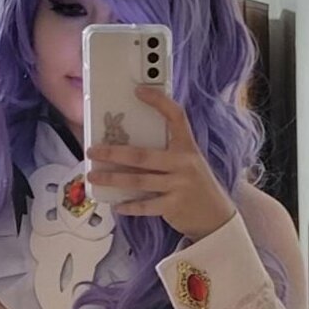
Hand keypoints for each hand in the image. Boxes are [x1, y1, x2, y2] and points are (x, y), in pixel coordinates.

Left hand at [87, 84, 237, 240]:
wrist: (216, 217)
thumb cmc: (196, 185)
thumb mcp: (189, 162)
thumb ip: (168, 153)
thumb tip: (130, 147)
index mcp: (188, 146)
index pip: (176, 116)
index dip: (158, 101)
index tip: (138, 91)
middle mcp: (184, 163)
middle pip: (142, 155)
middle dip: (113, 154)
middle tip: (92, 151)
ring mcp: (179, 185)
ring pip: (139, 180)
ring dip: (113, 179)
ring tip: (94, 176)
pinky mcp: (174, 206)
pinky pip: (146, 205)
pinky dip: (129, 206)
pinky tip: (116, 205)